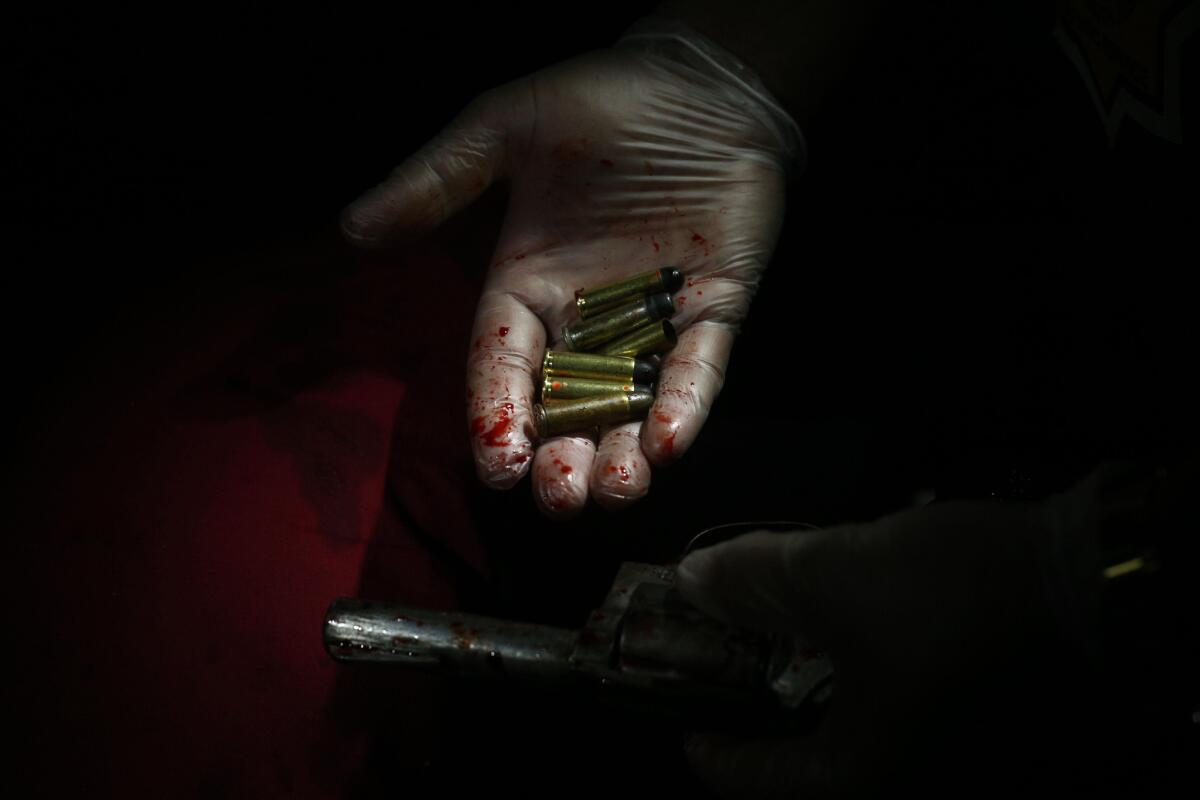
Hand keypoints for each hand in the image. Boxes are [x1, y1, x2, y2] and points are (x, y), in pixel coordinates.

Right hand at [342, 20, 798, 516]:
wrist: (700, 82)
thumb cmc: (603, 98)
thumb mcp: (507, 129)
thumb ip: (438, 180)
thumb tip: (353, 227)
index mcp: (528, 287)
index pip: (504, 367)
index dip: (499, 417)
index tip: (497, 465)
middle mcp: (587, 320)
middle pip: (567, 411)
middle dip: (561, 461)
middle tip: (558, 494)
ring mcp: (653, 322)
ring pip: (634, 408)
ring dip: (624, 456)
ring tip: (615, 489)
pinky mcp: (714, 311)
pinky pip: (701, 370)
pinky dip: (687, 406)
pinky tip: (670, 442)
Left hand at [674, 486, 1101, 796]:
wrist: (1093, 576)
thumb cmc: (956, 597)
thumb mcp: (832, 576)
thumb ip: (753, 581)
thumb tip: (694, 582)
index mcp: (866, 775)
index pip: (763, 781)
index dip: (717, 753)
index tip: (690, 729)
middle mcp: (912, 778)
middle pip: (811, 757)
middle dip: (764, 707)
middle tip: (734, 667)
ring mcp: (955, 752)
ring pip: (860, 729)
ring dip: (815, 684)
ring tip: (788, 637)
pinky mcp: (984, 716)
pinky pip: (903, 708)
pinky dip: (863, 673)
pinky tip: (856, 626)